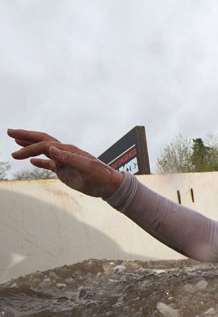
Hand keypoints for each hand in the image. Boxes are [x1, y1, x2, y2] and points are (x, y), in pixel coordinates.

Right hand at [8, 129, 123, 197]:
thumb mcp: (87, 167)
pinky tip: (30, 161)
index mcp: (68, 150)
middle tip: (9, 131)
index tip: (17, 154)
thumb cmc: (101, 175)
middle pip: (42, 141)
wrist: (109, 185)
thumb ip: (70, 158)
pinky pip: (49, 163)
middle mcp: (65, 153)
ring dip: (29, 146)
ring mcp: (64, 161)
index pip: (45, 145)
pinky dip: (38, 161)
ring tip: (15, 141)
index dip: (30, 148)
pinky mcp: (65, 170)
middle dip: (26, 136)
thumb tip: (52, 149)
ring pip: (43, 150)